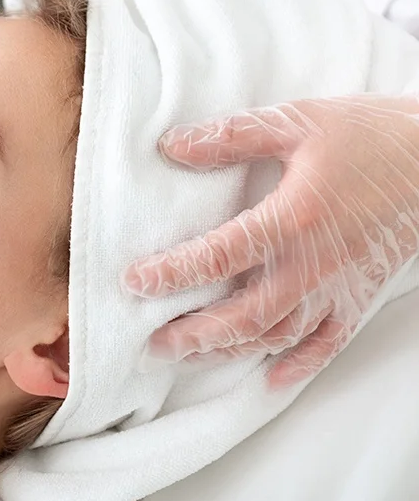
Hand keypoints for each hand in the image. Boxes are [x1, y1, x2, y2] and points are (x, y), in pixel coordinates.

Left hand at [122, 95, 418, 388]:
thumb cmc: (366, 135)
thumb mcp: (294, 121)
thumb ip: (230, 136)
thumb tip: (170, 145)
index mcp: (291, 220)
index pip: (218, 257)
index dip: (172, 273)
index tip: (133, 284)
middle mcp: (312, 266)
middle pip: (243, 315)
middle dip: (193, 334)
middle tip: (150, 344)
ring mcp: (339, 288)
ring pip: (276, 335)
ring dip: (229, 351)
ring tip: (189, 357)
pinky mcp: (361, 297)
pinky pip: (328, 344)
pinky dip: (298, 366)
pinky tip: (271, 379)